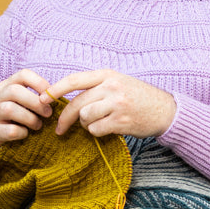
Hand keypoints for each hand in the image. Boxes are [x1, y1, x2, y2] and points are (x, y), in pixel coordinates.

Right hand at [0, 69, 52, 162]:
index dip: (40, 83)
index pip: (23, 75)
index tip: (51, 96)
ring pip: (8, 109)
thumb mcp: (29, 107)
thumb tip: (61, 98)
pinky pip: (9, 130)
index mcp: (8, 87)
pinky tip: (26, 135)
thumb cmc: (20, 122)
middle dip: (36, 103)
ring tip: (38, 126)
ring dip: (29, 118)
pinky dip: (22, 133)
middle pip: (14, 91)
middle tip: (48, 114)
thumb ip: (40, 100)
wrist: (0, 146)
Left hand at [45, 70, 176, 138]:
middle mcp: (111, 87)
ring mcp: (117, 104)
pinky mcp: (122, 122)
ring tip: (99, 124)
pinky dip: (98, 133)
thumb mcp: (119, 82)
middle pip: (77, 103)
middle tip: (59, 129)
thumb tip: (69, 100)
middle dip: (65, 119)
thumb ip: (97, 87)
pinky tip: (108, 130)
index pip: (74, 80)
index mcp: (108, 75)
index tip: (42, 99)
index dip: (55, 89)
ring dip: (87, 125)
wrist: (166, 110)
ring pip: (86, 117)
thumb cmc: (140, 98)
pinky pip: (97, 130)